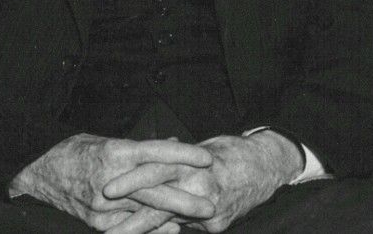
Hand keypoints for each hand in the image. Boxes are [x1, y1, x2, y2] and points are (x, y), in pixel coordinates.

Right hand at [9, 134, 213, 230]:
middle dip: (186, 198)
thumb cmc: (74, 152)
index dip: (182, 156)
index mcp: (113, 153)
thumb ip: (140, 148)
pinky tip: (170, 228)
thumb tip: (173, 144)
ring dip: (173, 214)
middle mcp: (110, 180)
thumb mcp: (107, 141)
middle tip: (212, 203)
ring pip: (146, 211)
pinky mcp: (98, 223)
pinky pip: (131, 227)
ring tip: (196, 217)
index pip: (154, 153)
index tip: (206, 158)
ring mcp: (104, 205)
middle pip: (155, 189)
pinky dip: (151, 227)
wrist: (39, 174)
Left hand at [105, 132, 301, 232]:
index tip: (107, 190)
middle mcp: (201, 187)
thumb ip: (174, 158)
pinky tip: (151, 231)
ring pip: (168, 221)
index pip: (156, 171)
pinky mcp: (217, 226)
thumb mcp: (199, 148)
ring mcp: (211, 211)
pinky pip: (186, 226)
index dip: (131, 181)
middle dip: (130, 218)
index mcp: (194, 163)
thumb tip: (149, 157)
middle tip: (104, 227)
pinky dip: (167, 227)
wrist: (268, 166)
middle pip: (159, 203)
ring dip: (142, 229)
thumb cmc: (231, 151)